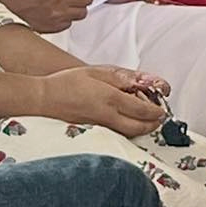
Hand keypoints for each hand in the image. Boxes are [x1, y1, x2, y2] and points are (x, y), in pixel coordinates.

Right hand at [35, 67, 164, 138]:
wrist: (44, 99)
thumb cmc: (66, 83)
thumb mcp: (95, 72)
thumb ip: (118, 79)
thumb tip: (137, 83)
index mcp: (109, 98)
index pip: (141, 110)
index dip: (155, 111)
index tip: (162, 109)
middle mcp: (106, 115)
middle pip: (138, 127)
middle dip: (153, 125)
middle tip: (159, 118)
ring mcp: (99, 125)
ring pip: (128, 133)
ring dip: (141, 129)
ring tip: (147, 121)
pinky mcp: (92, 130)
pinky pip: (116, 134)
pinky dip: (127, 130)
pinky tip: (127, 122)